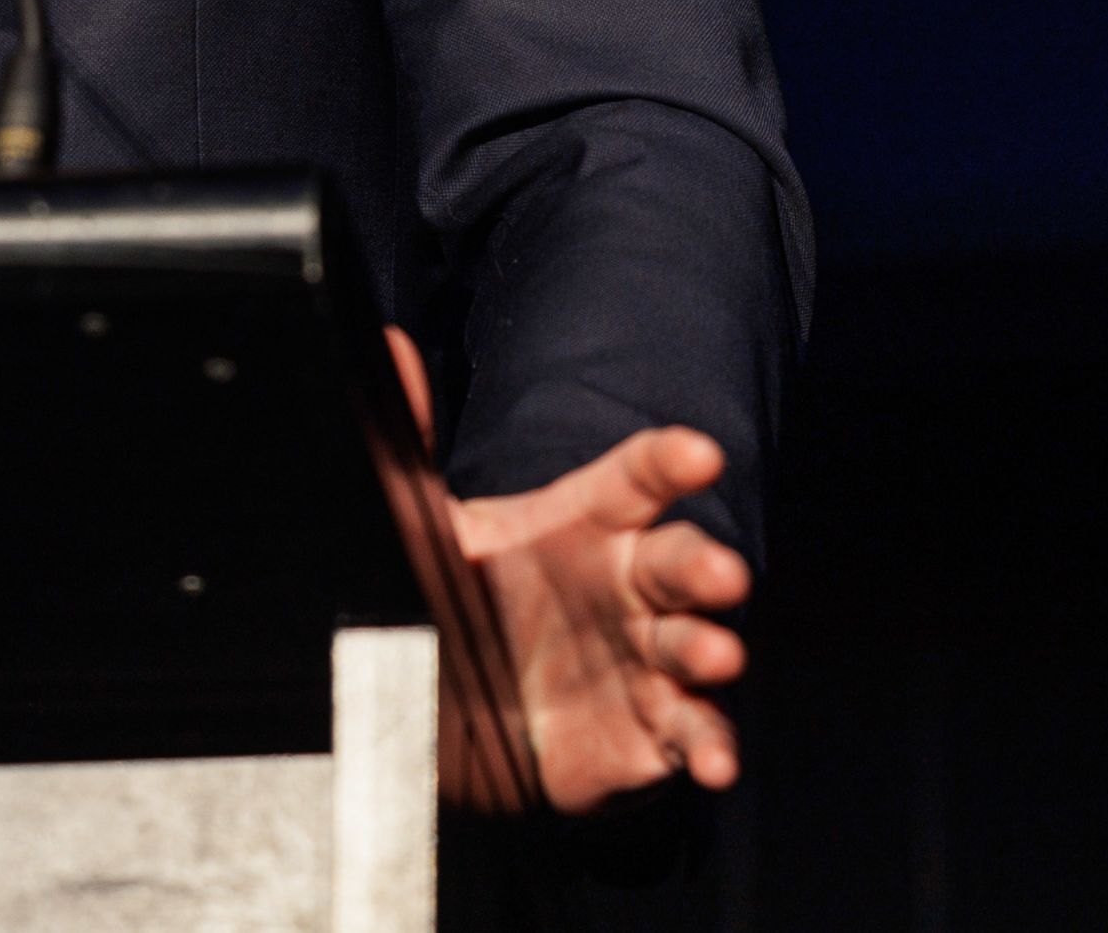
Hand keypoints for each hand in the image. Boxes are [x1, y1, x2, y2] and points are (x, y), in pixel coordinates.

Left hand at [387, 326, 752, 811]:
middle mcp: (626, 584)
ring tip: (718, 656)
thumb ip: (405, 441)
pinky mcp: (649, 730)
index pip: (638, 478)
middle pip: (680, 560)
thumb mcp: (422, 526)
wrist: (451, 714)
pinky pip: (691, 734)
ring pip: (694, 644)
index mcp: (586, 522)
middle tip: (723, 574)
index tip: (698, 453)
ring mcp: (644, 658)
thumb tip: (384, 345)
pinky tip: (720, 762)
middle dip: (705, 565)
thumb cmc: (457, 601)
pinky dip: (712, 746)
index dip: (670, 463)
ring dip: (712, 649)